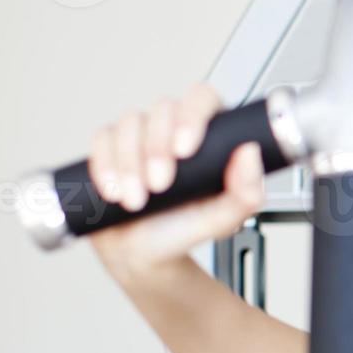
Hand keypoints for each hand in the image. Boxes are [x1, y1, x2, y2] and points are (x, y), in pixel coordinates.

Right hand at [85, 82, 265, 282]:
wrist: (146, 254)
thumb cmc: (186, 229)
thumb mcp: (223, 219)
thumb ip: (246, 192)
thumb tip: (250, 153)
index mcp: (210, 136)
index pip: (203, 99)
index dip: (192, 115)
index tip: (185, 150)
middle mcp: (174, 128)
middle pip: (163, 108)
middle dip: (157, 148)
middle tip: (159, 186)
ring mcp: (141, 134)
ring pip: (130, 122)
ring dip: (130, 162)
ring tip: (136, 200)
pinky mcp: (110, 147)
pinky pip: (102, 138)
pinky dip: (105, 164)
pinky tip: (114, 190)